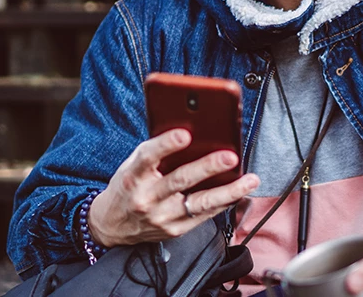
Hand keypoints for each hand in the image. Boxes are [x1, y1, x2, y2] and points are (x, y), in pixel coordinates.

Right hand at [88, 128, 259, 246]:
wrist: (112, 224)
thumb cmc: (128, 186)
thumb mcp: (133, 165)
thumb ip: (157, 151)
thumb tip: (191, 132)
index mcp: (133, 176)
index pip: (148, 157)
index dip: (166, 144)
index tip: (185, 133)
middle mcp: (146, 198)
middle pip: (180, 180)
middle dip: (208, 167)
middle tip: (230, 155)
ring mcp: (161, 217)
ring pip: (200, 203)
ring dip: (229, 191)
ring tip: (250, 180)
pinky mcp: (175, 230)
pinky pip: (205, 215)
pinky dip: (224, 202)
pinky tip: (240, 192)